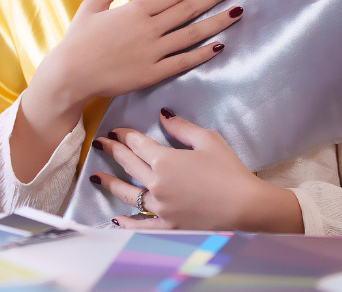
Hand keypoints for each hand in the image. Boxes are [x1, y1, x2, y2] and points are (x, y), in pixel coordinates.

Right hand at [12, 0, 242, 181]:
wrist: (69, 75)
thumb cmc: (77, 40)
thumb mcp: (92, 5)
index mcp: (134, 10)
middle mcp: (148, 29)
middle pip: (188, 10)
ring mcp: (152, 52)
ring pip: (191, 34)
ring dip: (216, 22)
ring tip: (236, 12)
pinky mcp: (152, 73)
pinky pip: (183, 61)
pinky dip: (202, 53)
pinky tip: (219, 46)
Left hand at [90, 110, 302, 232]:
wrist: (245, 206)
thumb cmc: (229, 170)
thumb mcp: (208, 140)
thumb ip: (181, 127)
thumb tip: (163, 114)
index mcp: (165, 160)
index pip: (137, 143)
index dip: (124, 135)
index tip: (116, 130)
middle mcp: (157, 184)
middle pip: (128, 164)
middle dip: (112, 151)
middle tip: (100, 144)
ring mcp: (160, 207)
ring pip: (128, 194)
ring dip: (110, 183)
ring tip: (96, 177)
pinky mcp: (168, 226)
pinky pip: (141, 226)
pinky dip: (126, 223)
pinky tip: (115, 219)